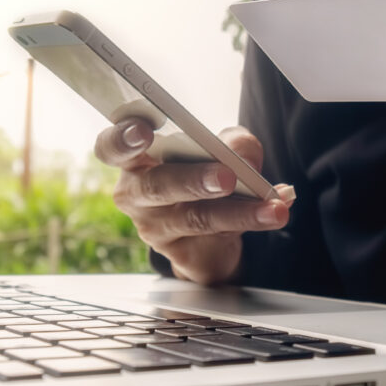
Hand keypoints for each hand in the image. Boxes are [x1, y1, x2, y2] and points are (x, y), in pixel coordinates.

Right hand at [94, 118, 294, 284]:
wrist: (210, 232)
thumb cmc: (202, 175)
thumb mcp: (218, 150)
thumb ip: (231, 142)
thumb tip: (243, 152)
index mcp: (134, 159)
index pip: (111, 147)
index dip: (122, 139)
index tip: (143, 131)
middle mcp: (136, 194)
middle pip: (157, 186)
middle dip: (193, 180)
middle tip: (226, 176)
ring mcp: (155, 228)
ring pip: (195, 217)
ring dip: (239, 210)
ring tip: (271, 205)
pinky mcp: (179, 254)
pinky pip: (216, 237)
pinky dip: (251, 221)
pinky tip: (274, 212)